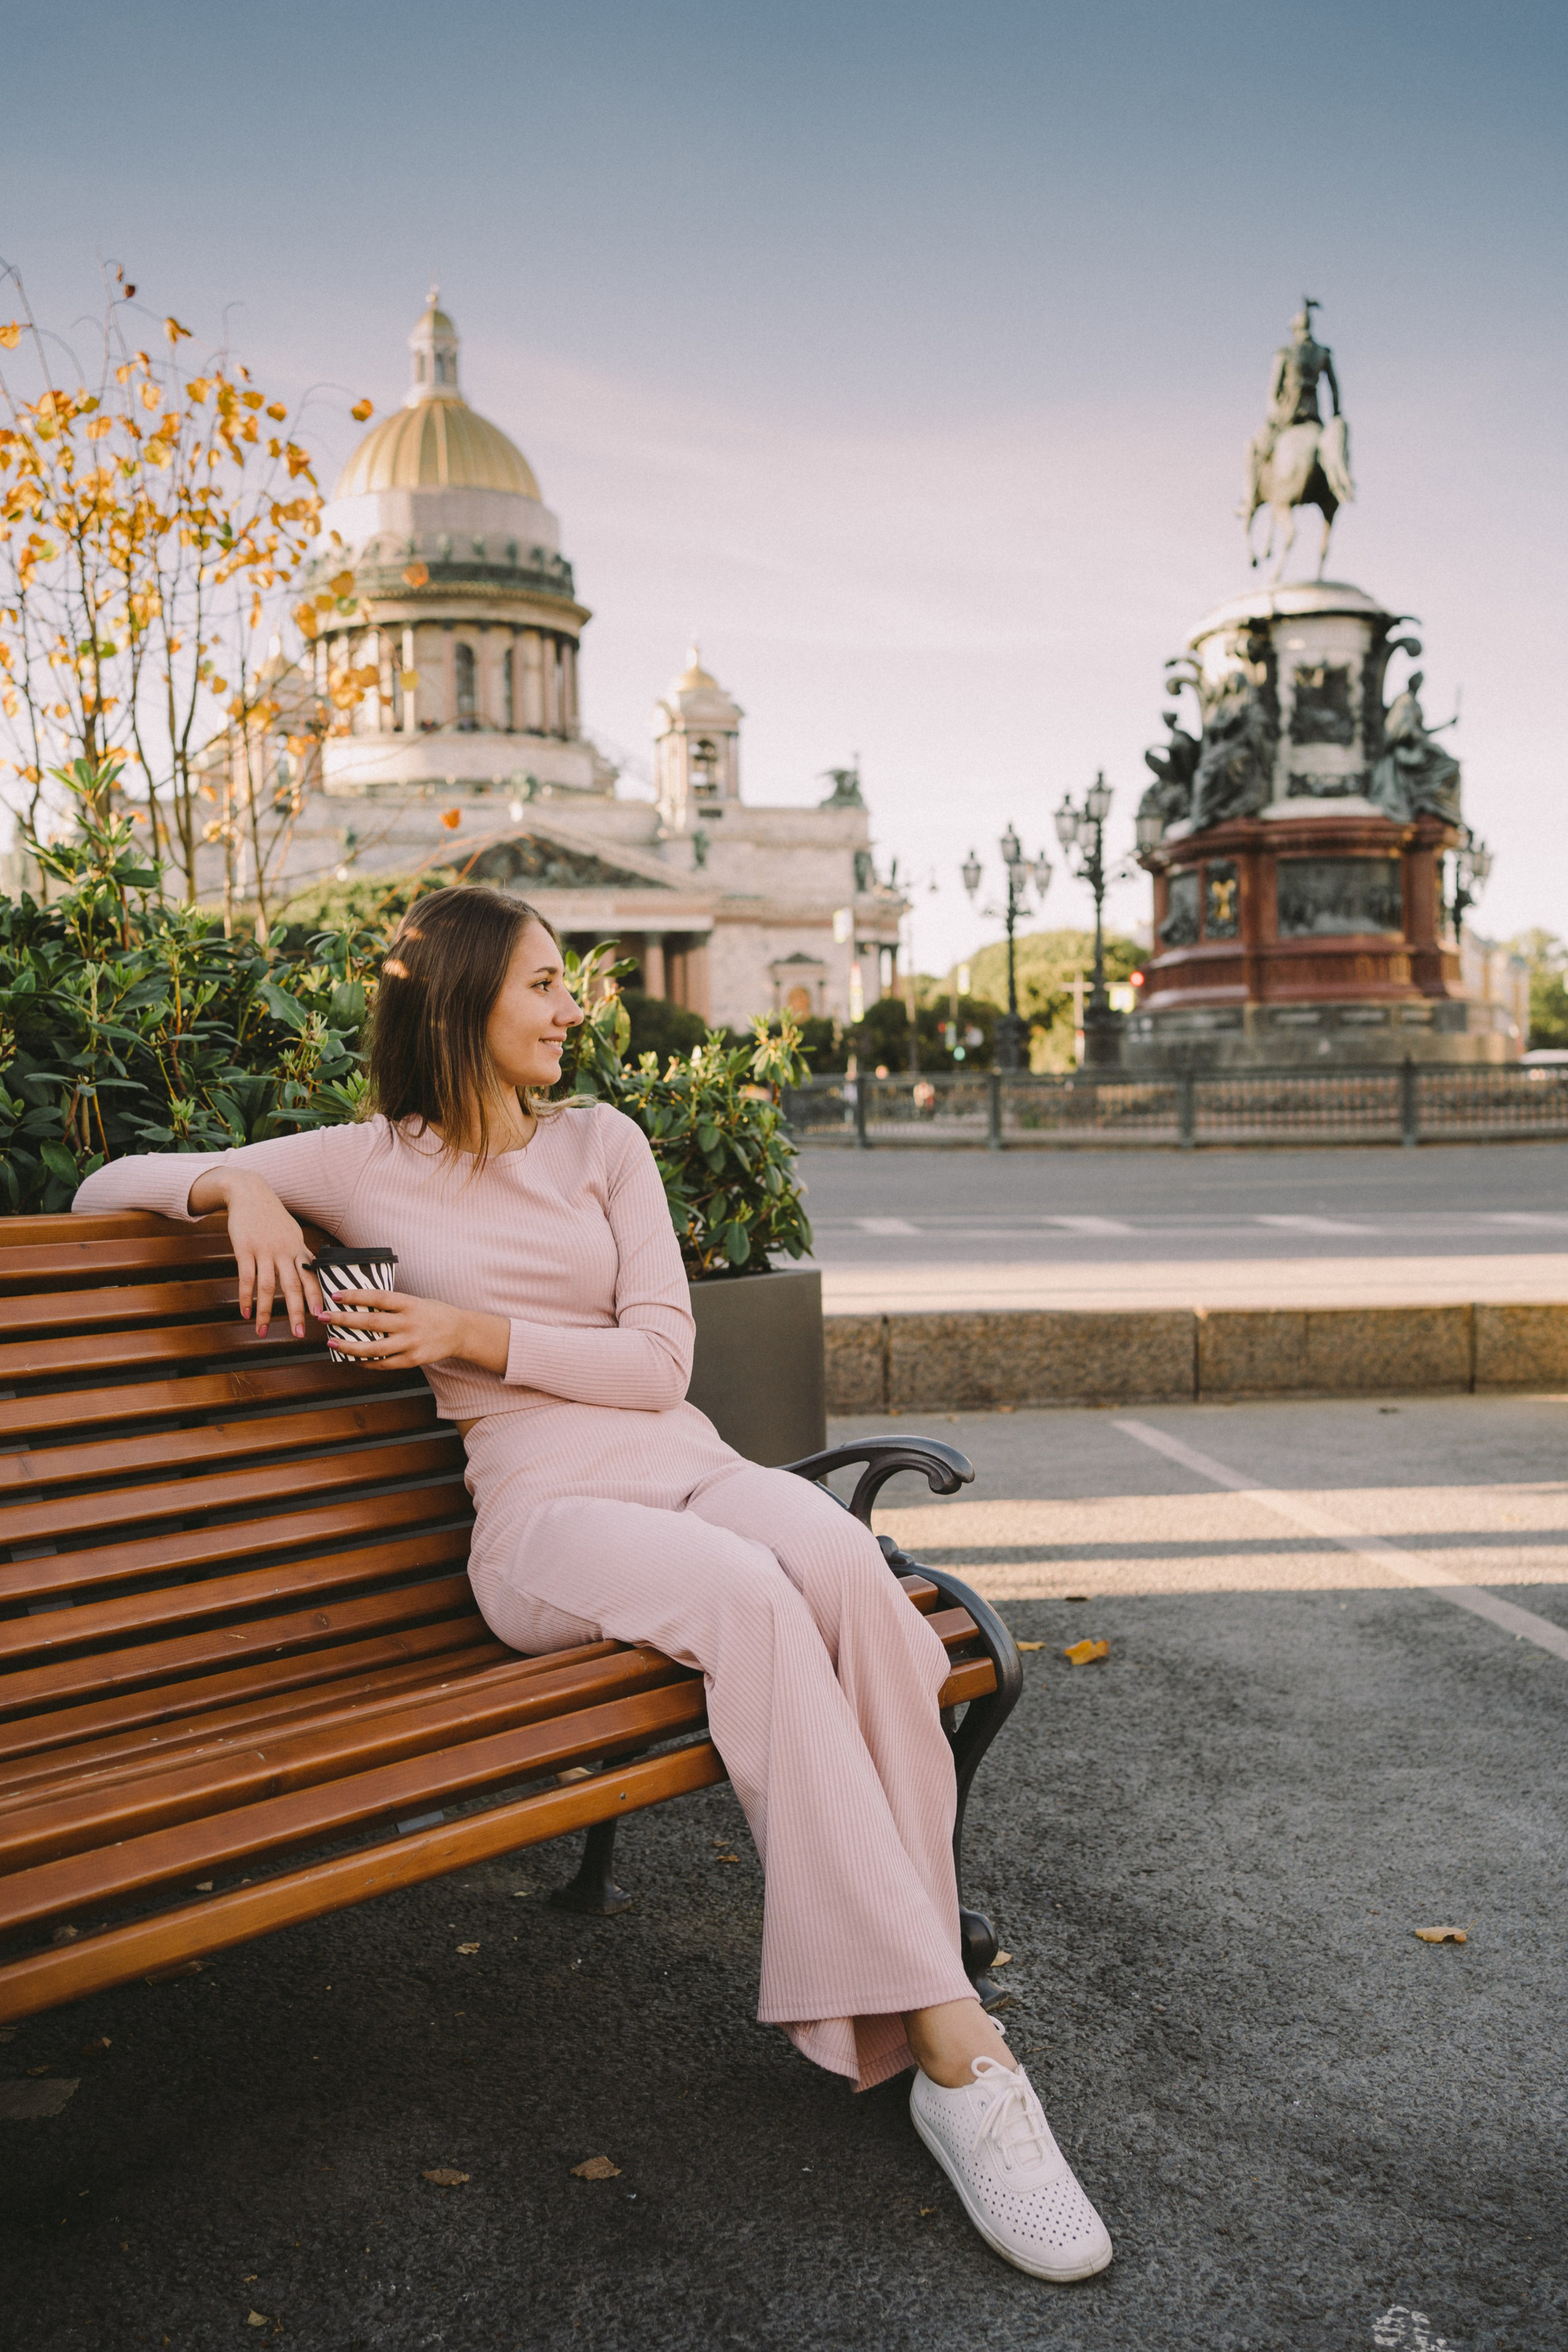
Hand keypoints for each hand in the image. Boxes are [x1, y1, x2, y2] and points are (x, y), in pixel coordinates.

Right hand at [188, 1167, 321, 1338]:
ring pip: (267, 1286)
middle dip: (296, 1312)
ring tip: (262, 1332)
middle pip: (293, 1286)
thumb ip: (300, 1253)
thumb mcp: (292, 1233)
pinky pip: (246, 1277)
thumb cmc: (272, 1216)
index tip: (322, 1315)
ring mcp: (264, 1250)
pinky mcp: (244, 1249)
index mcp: (298, 1249)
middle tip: (299, 1334)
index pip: (311, 1277)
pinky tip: (245, 1312)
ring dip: (265, 1312)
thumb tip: (313, 1271)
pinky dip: (245, 1297)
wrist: (249, 1192)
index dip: (317, 1296)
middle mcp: (284, 1251)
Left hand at [324, 1291, 509, 1374]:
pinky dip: (367, 1362)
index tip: (335, 1295)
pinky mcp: (413, 1360)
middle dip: (344, 1320)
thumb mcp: (415, 1302)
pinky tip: (353, 1359)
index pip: (378, 1298)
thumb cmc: (433, 1313)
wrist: (460, 1332)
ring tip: (332, 1343)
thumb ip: (393, 1305)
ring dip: (350, 1347)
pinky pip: (384, 1364)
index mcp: (410, 1304)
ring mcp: (411, 1343)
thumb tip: (360, 1304)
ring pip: (374, 1348)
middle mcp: (409, 1323)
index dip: (355, 1296)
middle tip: (324, 1317)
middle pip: (371, 1323)